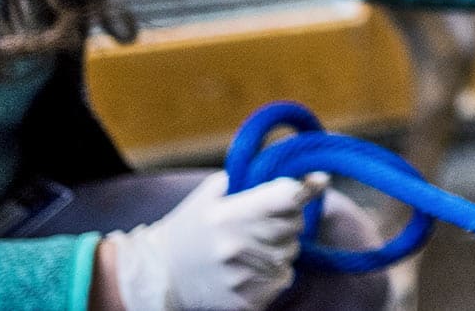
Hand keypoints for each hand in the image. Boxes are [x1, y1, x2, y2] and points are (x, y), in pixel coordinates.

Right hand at [103, 171, 327, 310]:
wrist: (158, 276)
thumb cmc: (189, 227)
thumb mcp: (212, 193)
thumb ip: (251, 179)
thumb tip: (303, 177)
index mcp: (230, 216)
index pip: (289, 197)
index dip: (305, 188)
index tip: (316, 182)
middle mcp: (238, 247)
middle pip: (295, 225)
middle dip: (288, 218)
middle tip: (261, 222)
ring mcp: (243, 278)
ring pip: (292, 253)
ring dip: (281, 246)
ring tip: (251, 247)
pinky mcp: (247, 303)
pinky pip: (283, 279)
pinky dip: (274, 272)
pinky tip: (250, 268)